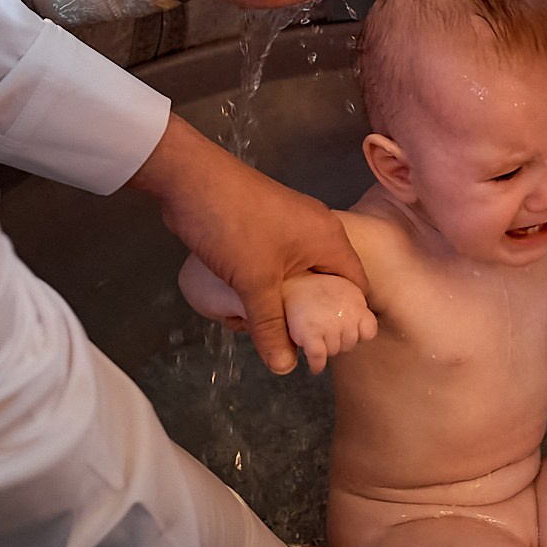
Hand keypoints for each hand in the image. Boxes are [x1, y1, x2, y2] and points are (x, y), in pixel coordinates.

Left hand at [131, 117, 368, 373]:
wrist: (189, 179)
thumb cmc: (234, 225)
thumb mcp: (255, 283)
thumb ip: (270, 327)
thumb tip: (284, 368)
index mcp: (329, 239)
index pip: (356, 286)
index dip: (347, 318)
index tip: (328, 343)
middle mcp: (317, 228)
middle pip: (326, 282)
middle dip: (308, 314)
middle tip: (292, 340)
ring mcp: (290, 224)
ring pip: (297, 274)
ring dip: (281, 300)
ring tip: (262, 325)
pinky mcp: (265, 223)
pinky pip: (277, 262)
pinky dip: (265, 283)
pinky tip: (244, 301)